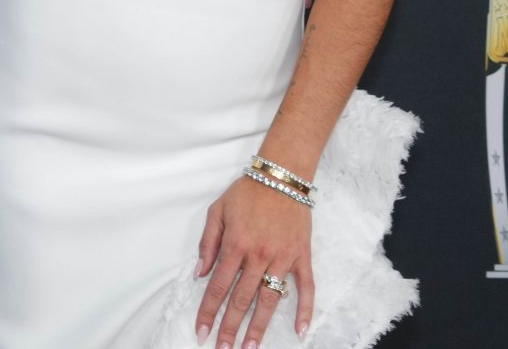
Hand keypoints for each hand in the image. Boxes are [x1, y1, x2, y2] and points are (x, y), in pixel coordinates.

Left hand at [194, 174, 314, 347]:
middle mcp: (258, 256)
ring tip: (250, 347)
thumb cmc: (246, 192)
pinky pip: (306, 287)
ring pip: (270, 300)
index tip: (201, 331)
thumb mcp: (217, 211)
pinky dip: (305, 309)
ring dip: (259, 327)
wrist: (281, 175)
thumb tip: (200, 274)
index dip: (208, 311)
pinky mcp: (302, 256)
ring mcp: (282, 258)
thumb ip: (208, 244)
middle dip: (230, 327)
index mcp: (235, 245)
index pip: (217, 287)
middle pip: (242, 300)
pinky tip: (300, 330)